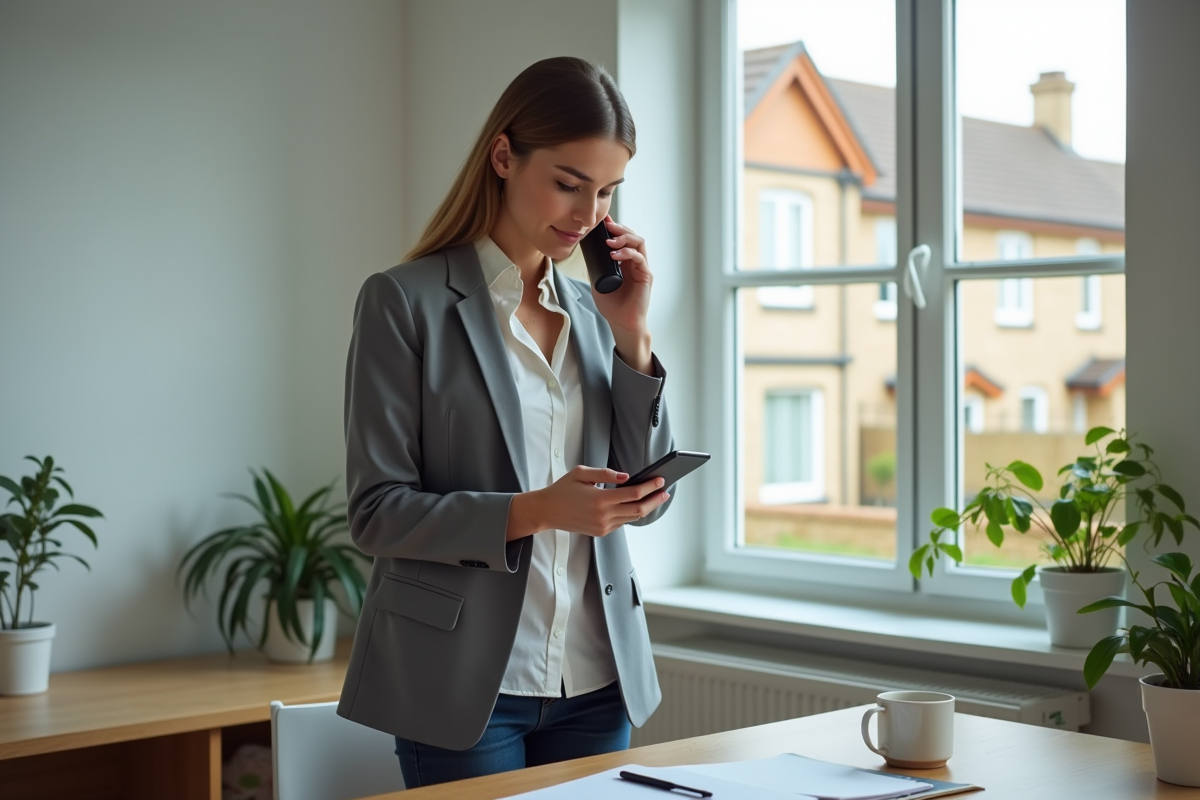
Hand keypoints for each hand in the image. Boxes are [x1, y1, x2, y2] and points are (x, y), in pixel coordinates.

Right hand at [507, 466, 669, 539]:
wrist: (547, 511)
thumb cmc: (563, 489)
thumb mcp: (581, 473)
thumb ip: (606, 474)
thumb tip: (627, 477)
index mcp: (600, 499)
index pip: (634, 494)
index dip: (650, 487)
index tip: (660, 480)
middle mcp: (603, 516)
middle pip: (638, 509)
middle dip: (655, 500)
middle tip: (665, 492)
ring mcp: (603, 526)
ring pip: (632, 518)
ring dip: (646, 508)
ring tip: (656, 498)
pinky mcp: (601, 532)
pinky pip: (622, 523)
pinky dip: (631, 513)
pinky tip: (637, 505)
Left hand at [590, 216, 652, 372]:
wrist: (622, 324)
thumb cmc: (613, 306)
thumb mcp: (598, 283)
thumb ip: (594, 270)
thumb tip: (584, 255)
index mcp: (625, 262)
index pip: (623, 240)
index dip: (615, 229)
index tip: (604, 222)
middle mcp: (636, 263)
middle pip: (633, 236)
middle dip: (620, 229)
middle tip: (607, 226)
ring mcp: (642, 269)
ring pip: (639, 243)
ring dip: (624, 237)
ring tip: (610, 240)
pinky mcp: (646, 276)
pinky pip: (639, 258)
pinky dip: (627, 253)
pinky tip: (614, 254)